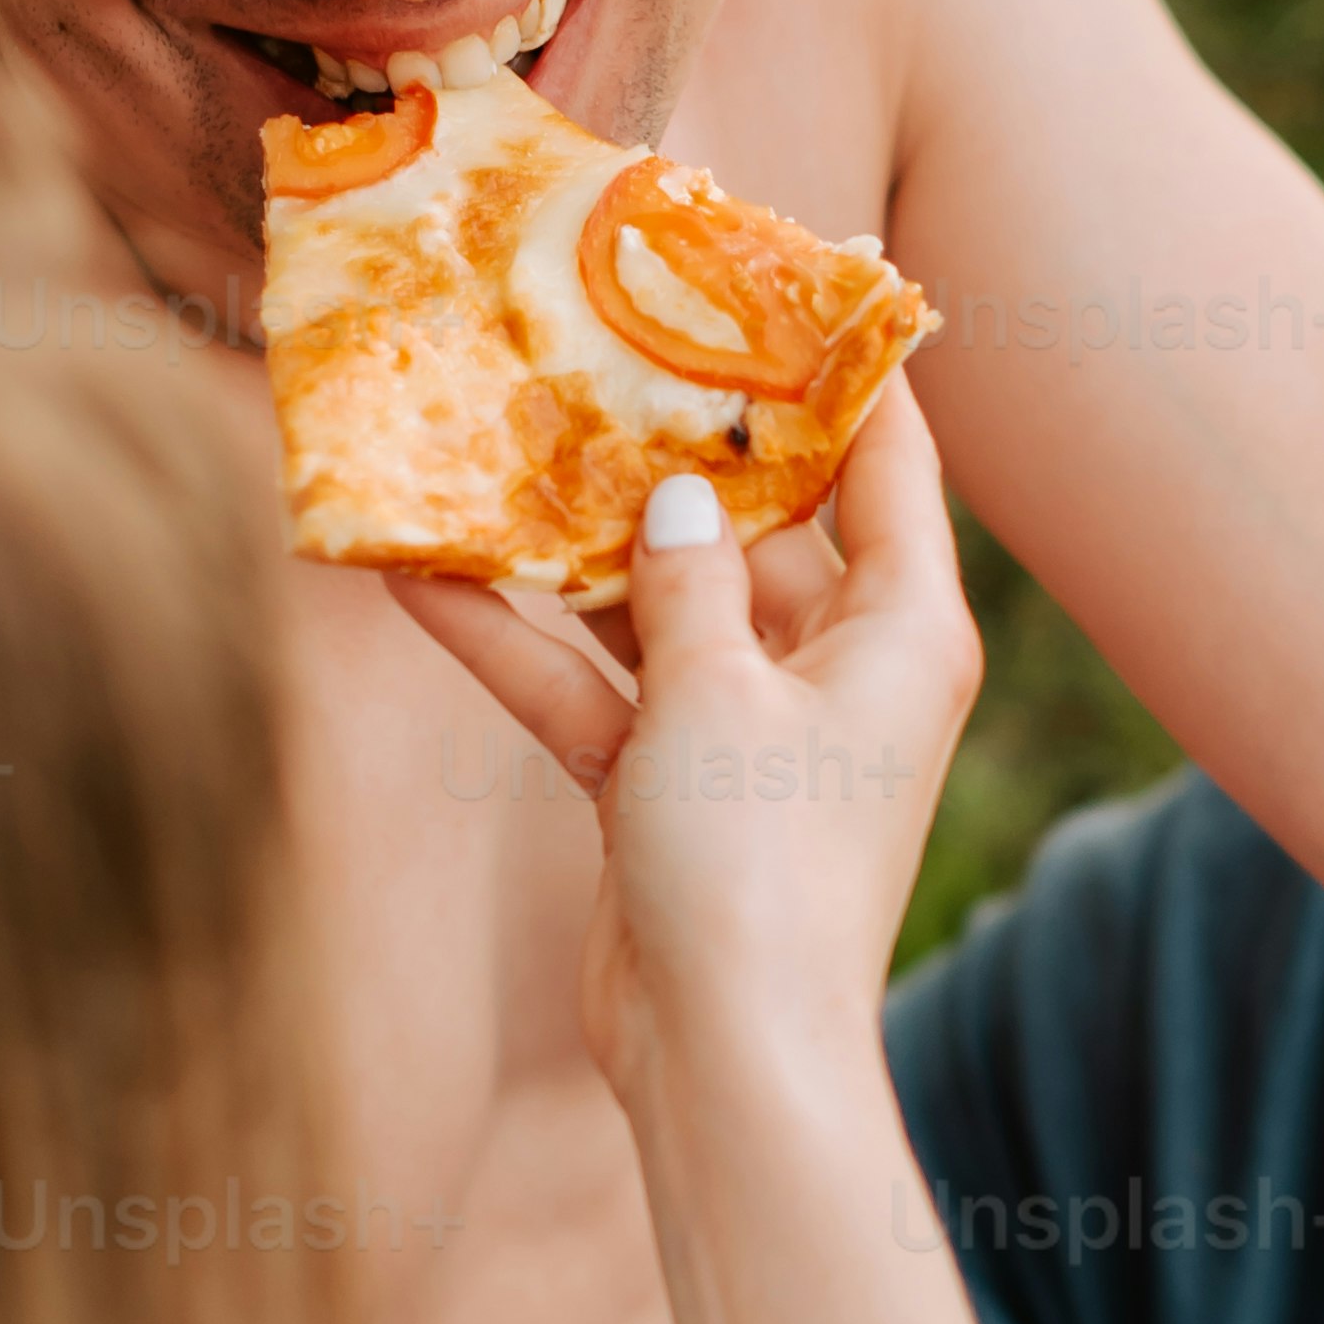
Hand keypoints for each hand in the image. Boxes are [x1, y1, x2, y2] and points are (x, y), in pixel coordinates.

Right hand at [383, 382, 982, 1105]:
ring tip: (486, 431)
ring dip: (571, 540)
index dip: (837, 359)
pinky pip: (595, 685)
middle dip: (672, 440)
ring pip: (659, 598)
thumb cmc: (757, 863)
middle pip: (760, 519)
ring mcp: (752, 725)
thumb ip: (688, 576)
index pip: (887, 455)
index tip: (777, 267)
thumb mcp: (716, 690)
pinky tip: (419, 575)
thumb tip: (677, 493)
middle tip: (595, 333)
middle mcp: (840, 664)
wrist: (723, 1056)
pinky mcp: (669, 782)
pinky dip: (522, 643)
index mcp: (904, 626)